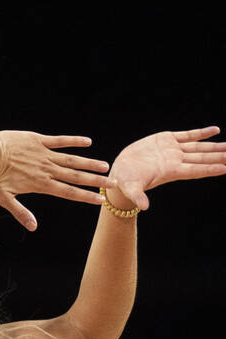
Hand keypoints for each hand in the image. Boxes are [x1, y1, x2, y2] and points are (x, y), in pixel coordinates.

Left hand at [0, 131, 109, 231]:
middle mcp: (46, 169)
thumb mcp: (4, 199)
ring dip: (89, 163)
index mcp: (40, 184)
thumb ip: (20, 212)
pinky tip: (87, 141)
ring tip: (105, 166)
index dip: (85, 196)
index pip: (68, 192)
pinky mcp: (37, 139)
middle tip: (113, 183)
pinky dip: (73, 140)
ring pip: (71, 159)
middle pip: (75, 176)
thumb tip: (34, 227)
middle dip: (95, 181)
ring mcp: (43, 153)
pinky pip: (59, 140)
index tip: (101, 200)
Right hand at [108, 127, 225, 210]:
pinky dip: (201, 133)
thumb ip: (138, 196)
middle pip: (202, 159)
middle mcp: (176, 161)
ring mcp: (173, 150)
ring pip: (199, 147)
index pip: (195, 171)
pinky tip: (215, 131)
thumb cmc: (126, 181)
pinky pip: (188, 135)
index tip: (225, 167)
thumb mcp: (131, 188)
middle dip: (219, 156)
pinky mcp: (166, 139)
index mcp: (171, 172)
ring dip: (215, 146)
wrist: (122, 169)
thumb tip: (143, 207)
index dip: (210, 168)